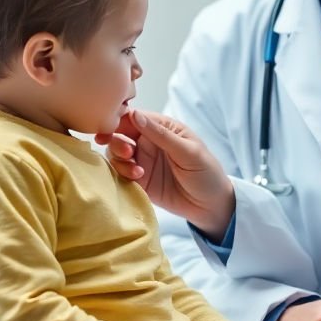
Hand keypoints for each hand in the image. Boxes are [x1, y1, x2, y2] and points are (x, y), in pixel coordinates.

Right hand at [95, 110, 234, 240]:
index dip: (118, 121)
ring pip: (116, 154)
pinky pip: (120, 173)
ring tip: (137, 171)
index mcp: (162, 128)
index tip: (110, 130)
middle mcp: (149, 142)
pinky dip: (122, 175)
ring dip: (120, 160)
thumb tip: (134, 114)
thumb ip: (160, 134)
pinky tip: (137, 179)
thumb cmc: (206, 173)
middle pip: (120, 134)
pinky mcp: (138, 180)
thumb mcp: (188, 152)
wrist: (211, 206)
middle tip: (128, 153)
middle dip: (116, 141)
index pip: (134, 117)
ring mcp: (142, 161)